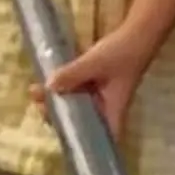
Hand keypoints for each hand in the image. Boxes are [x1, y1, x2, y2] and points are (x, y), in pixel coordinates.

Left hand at [40, 23, 158, 138]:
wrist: (138, 32)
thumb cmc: (123, 52)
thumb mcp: (95, 63)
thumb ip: (72, 75)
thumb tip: (48, 87)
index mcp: (111, 112)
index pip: (98, 139)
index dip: (81, 142)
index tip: (58, 130)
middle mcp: (105, 108)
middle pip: (80, 122)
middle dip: (58, 115)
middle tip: (39, 103)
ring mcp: (99, 96)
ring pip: (75, 106)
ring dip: (57, 100)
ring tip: (35, 90)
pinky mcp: (94, 83)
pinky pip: (76, 91)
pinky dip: (63, 88)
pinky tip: (47, 81)